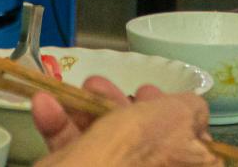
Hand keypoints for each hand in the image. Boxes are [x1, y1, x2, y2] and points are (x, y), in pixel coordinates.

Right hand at [32, 76, 217, 165]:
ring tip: (82, 87)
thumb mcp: (180, 117)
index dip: (168, 115)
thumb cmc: (140, 150)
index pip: (189, 145)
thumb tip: (192, 110)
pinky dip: (59, 127)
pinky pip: (74, 151)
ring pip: (105, 144)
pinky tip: (45, 105)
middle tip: (110, 87)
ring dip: (87, 108)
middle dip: (121, 105)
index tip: (149, 93)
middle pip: (142, 140)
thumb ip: (192, 109)